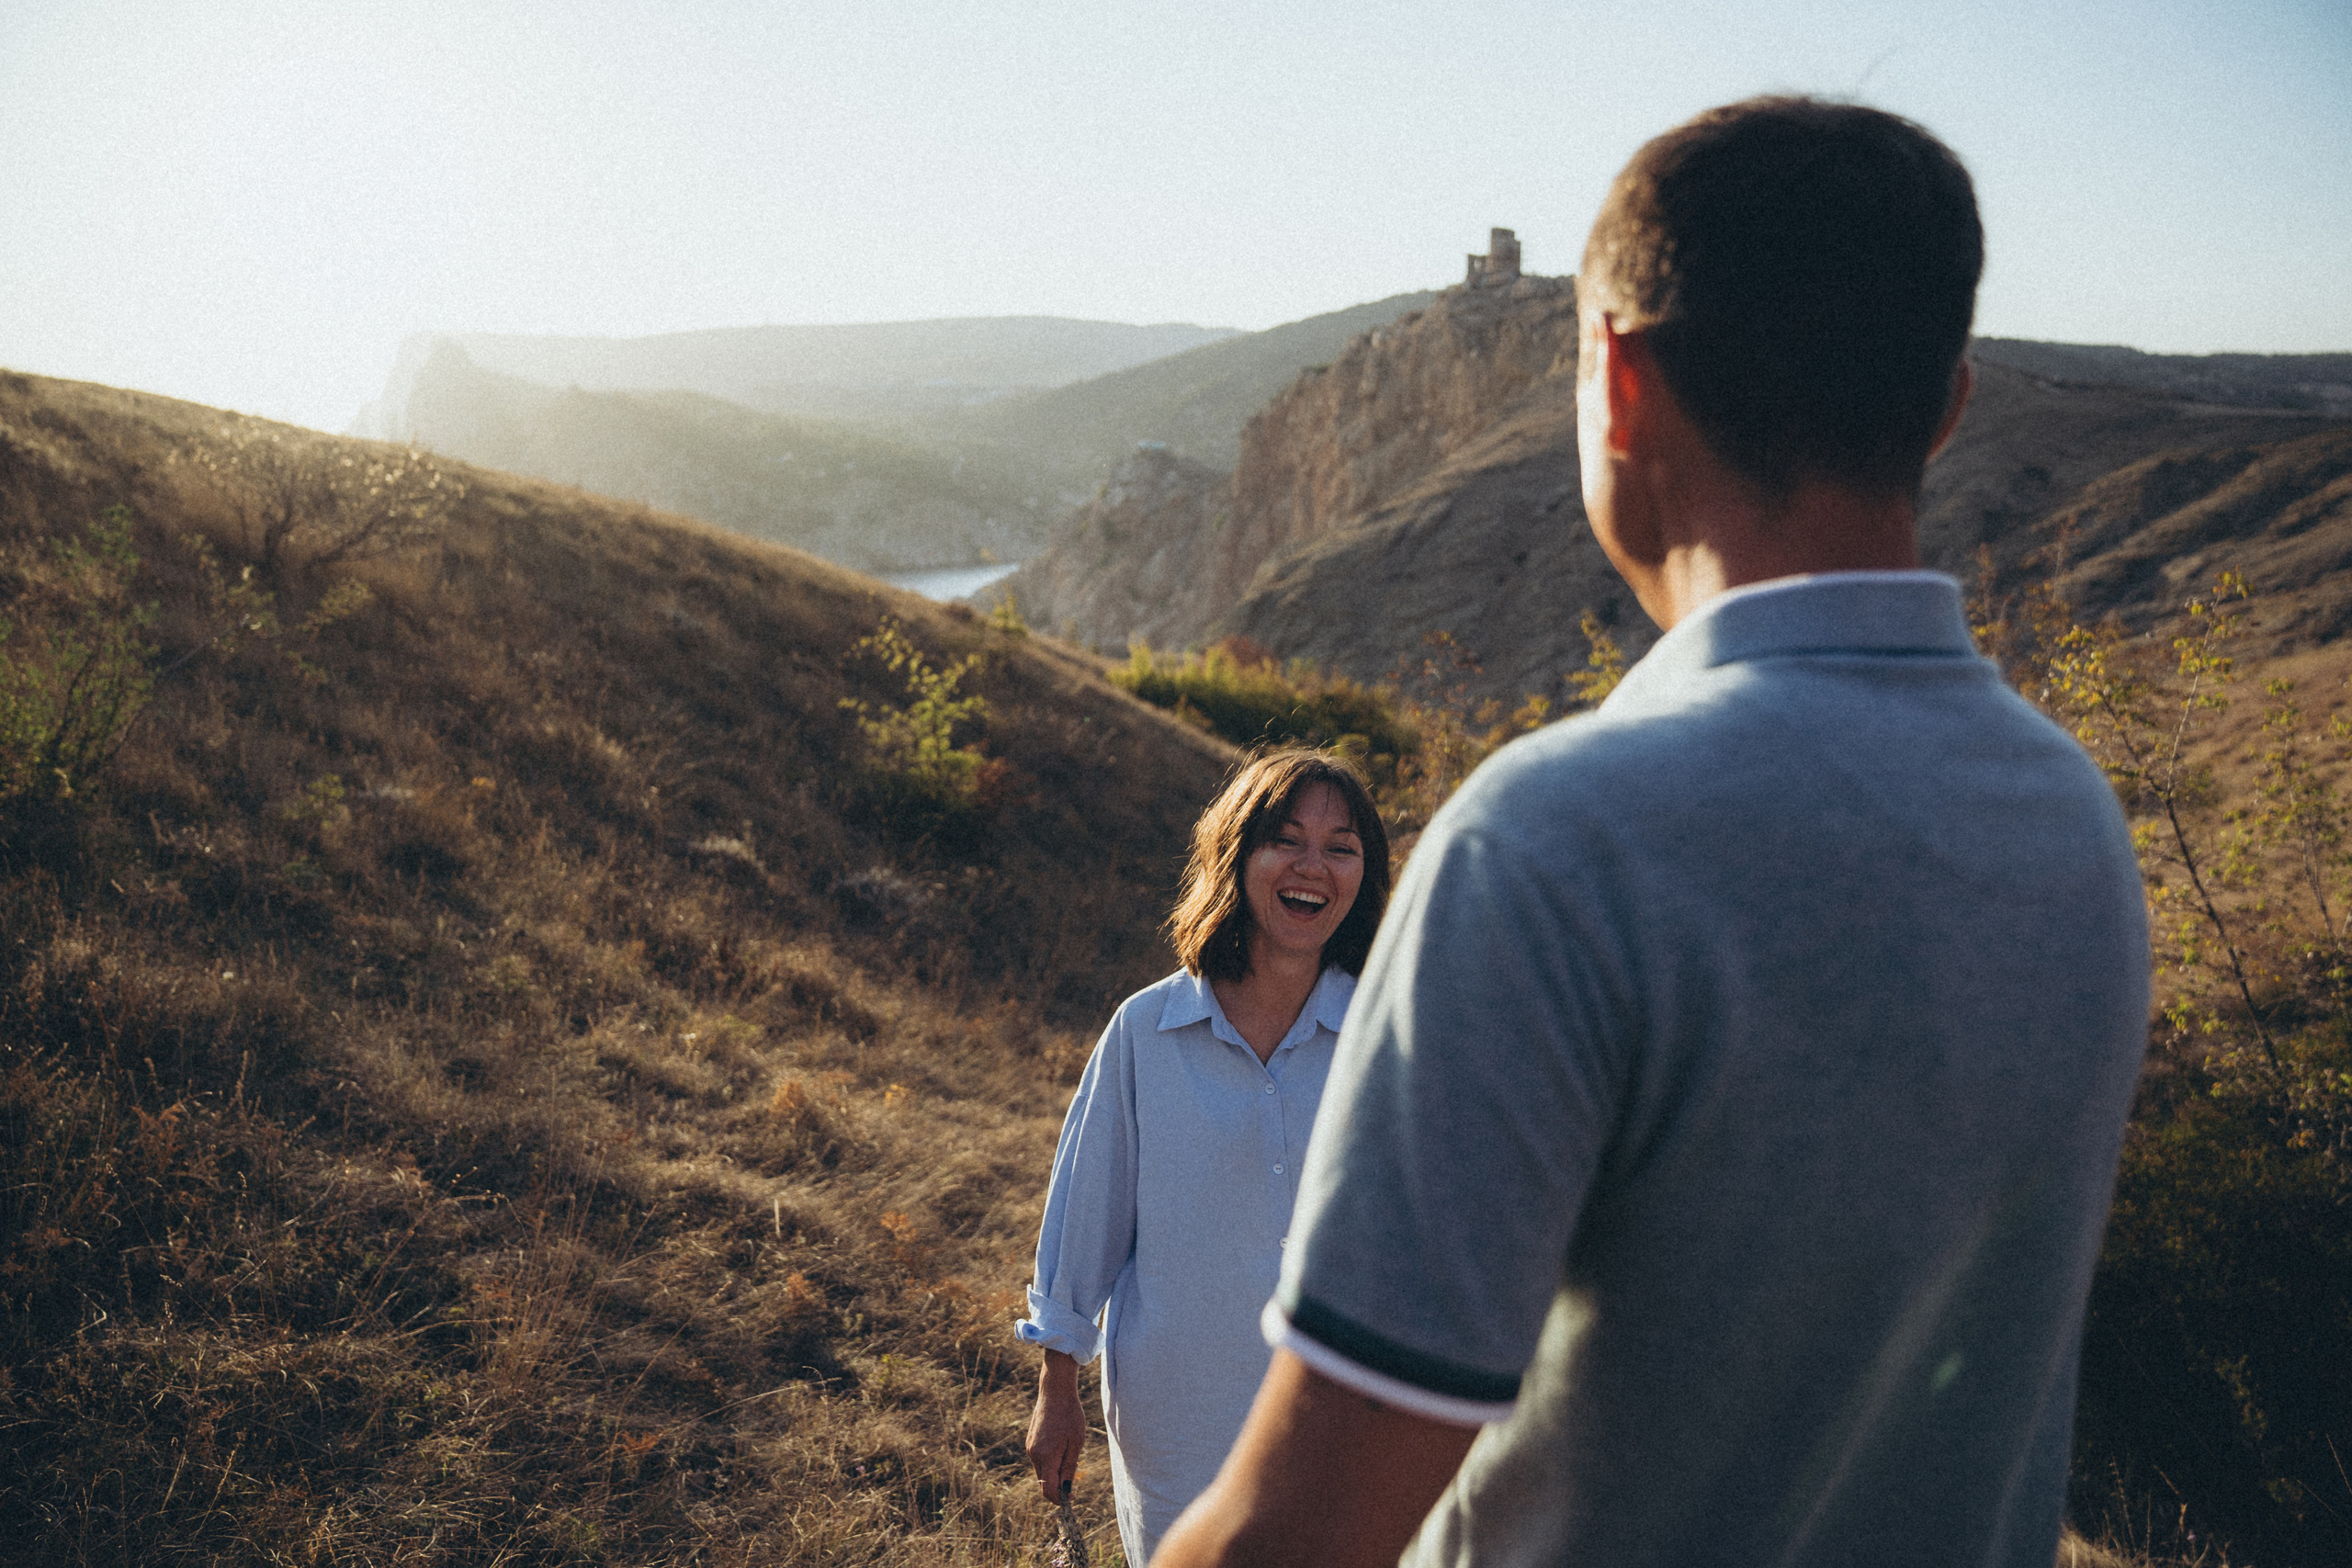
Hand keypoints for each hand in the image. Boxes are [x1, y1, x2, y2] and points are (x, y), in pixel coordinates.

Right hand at [1025, 1349, 1086, 1503]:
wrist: (1055, 1391)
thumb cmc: (1070, 1415)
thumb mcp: (1076, 1443)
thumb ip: (1069, 1468)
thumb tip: (1066, 1490)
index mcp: (1045, 1457)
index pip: (1048, 1490)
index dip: (1060, 1499)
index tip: (1072, 1497)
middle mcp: (1033, 1455)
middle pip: (1043, 1483)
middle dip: (1057, 1487)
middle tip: (1074, 1481)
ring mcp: (1030, 1447)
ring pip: (1041, 1471)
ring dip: (1054, 1473)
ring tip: (1070, 1457)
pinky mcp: (1030, 1441)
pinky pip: (1039, 1460)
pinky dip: (1049, 1463)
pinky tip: (1061, 1448)